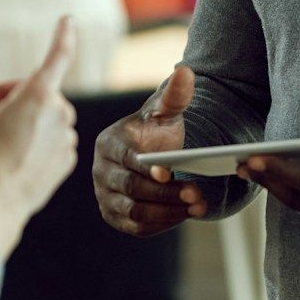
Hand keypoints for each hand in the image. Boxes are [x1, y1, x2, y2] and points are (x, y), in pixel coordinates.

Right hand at [0, 17, 78, 255]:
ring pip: (46, 118)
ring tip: (1, 143)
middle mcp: (60, 113)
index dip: (63, 34)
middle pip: (39, 92)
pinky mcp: (67, 161)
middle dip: (17, 97)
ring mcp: (66, 138)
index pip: (57, 55)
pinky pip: (52, 141)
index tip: (68, 20)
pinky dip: (37, 144)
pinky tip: (16, 159)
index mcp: (38, 95)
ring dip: (27, 122)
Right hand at [93, 64, 207, 236]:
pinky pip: (137, 227)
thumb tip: (185, 71)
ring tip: (198, 207)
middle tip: (196, 193)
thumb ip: (175, 95)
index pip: (126, 159)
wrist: (153, 155)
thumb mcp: (166, 112)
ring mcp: (106, 197)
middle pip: (131, 188)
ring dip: (168, 212)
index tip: (169, 171)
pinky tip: (186, 215)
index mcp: (108, 144)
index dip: (147, 167)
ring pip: (135, 212)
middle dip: (165, 193)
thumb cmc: (157, 132)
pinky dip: (163, 224)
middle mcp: (101, 172)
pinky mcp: (116, 218)